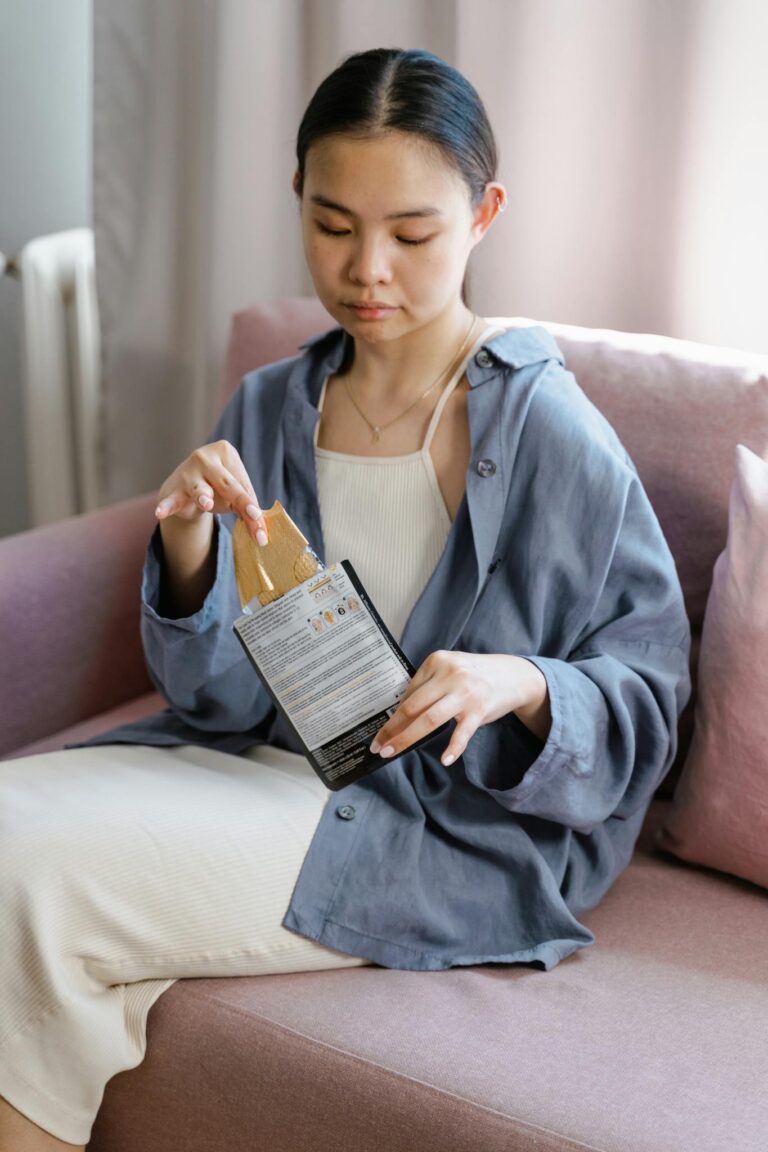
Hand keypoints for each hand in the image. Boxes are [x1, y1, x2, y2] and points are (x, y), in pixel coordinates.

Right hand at [154, 439, 267, 543]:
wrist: (180, 490)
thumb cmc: (215, 489)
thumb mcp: (233, 496)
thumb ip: (247, 510)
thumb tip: (261, 532)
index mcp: (226, 452)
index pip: (243, 484)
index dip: (254, 508)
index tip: (262, 531)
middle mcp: (205, 457)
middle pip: (228, 485)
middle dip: (243, 504)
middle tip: (255, 517)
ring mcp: (187, 472)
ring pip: (200, 488)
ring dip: (203, 496)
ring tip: (206, 503)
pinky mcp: (173, 489)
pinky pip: (171, 500)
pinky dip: (166, 506)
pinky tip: (160, 513)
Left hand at [369, 650, 550, 765]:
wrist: (514, 675)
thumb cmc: (476, 675)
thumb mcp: (450, 669)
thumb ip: (429, 685)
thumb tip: (401, 712)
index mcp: (438, 661)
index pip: (409, 691)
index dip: (393, 714)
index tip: (382, 730)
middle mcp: (450, 674)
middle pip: (413, 706)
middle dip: (392, 728)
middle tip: (378, 745)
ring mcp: (465, 693)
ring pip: (429, 719)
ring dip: (406, 738)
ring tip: (391, 752)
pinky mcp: (479, 710)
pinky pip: (462, 733)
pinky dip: (453, 748)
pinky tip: (444, 760)